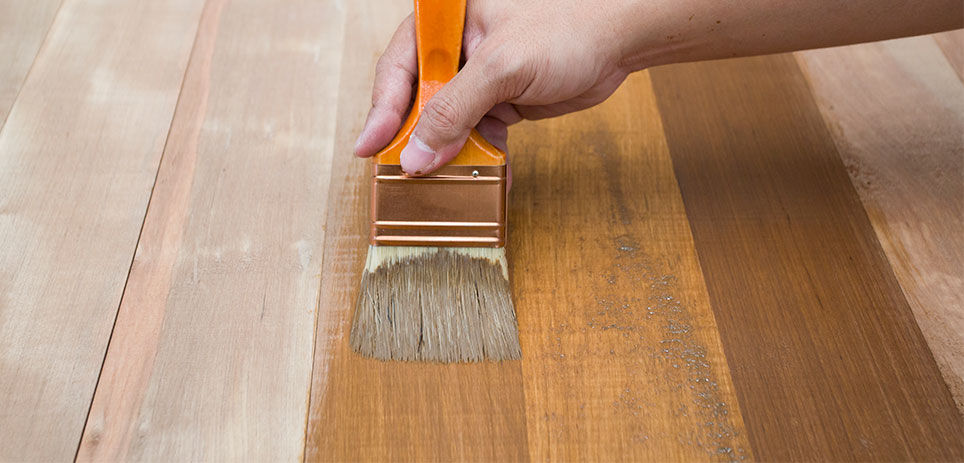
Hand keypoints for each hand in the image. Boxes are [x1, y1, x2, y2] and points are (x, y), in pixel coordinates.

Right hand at [353, 0, 629, 174]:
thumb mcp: (502, 66)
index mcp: (444, 22)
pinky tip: (484, 176)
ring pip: (446, 123)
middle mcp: (455, 48)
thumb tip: (417, 154)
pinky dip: (479, 156)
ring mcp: (477, 76)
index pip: (397, 68)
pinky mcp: (499, 98)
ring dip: (449, 154)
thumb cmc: (568, 25)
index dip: (381, 111)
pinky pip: (476, 133)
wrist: (621, 38)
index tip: (369, 148)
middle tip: (406, 174)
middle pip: (416, 100)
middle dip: (415, 139)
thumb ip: (454, 109)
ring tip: (448, 180)